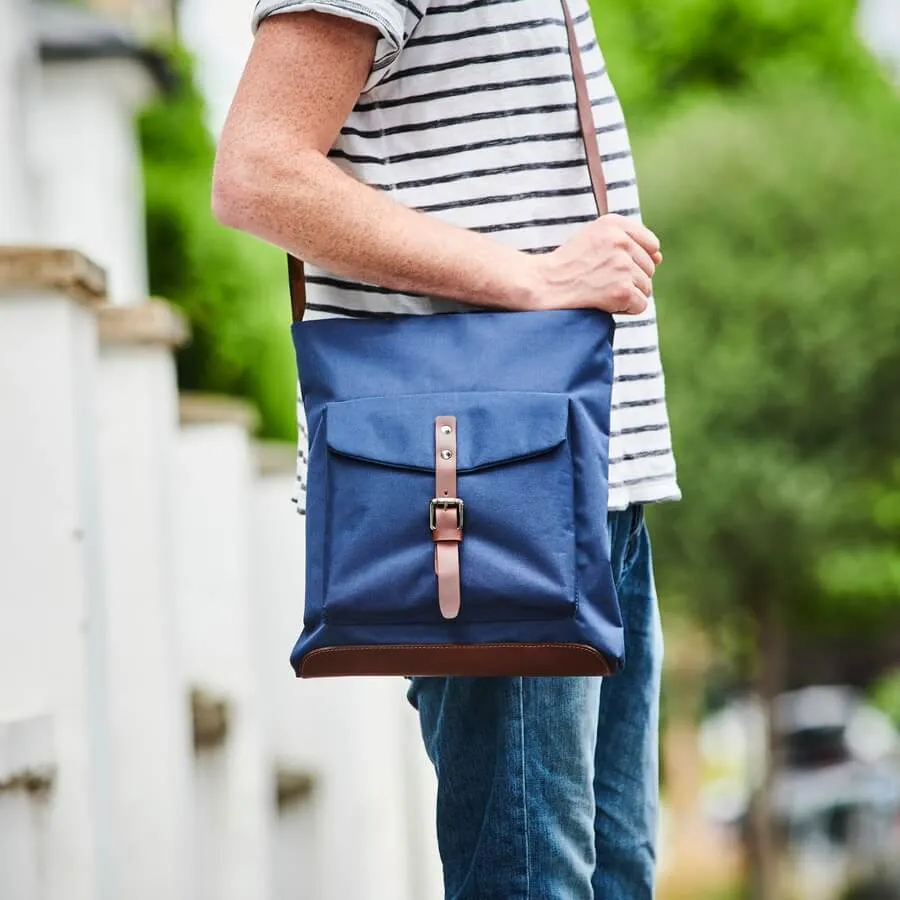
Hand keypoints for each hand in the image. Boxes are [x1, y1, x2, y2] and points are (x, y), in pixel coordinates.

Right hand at [531, 214, 661, 314]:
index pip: (651, 244)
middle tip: (602, 281)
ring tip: (602, 291)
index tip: (615, 267)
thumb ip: (627, 241)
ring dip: (628, 295)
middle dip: (631, 280)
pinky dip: (626, 309)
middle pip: (650, 268)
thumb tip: (660, 258)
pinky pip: (640, 305)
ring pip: (646, 288)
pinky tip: (605, 303)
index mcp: (614, 223)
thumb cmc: (568, 264)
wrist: (544, 284)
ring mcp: (623, 267)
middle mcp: (621, 242)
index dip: (637, 260)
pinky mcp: (622, 290)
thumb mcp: (594, 238)